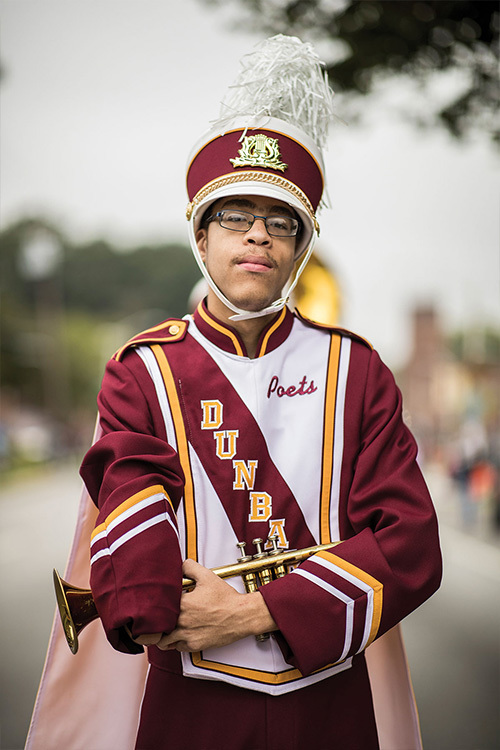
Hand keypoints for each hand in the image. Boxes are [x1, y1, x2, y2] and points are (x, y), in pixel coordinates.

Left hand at [137, 558, 276, 652]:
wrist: (241, 616)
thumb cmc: (226, 599)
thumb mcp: (208, 576)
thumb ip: (190, 567)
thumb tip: (180, 564)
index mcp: (183, 604)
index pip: (158, 607)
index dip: (157, 605)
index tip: (158, 604)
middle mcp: (182, 622)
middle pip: (158, 626)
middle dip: (158, 621)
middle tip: (159, 617)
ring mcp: (187, 635)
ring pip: (164, 640)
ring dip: (164, 634)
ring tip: (167, 628)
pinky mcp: (194, 645)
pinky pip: (177, 647)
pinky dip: (176, 642)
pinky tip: (181, 634)